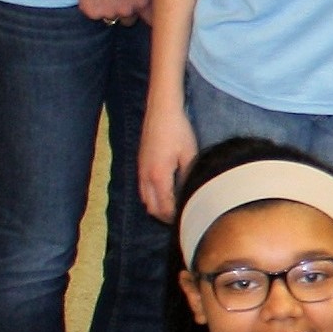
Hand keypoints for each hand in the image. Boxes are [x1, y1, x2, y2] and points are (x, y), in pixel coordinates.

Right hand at [137, 95, 197, 224]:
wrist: (161, 111)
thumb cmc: (178, 130)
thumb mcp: (189, 154)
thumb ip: (188, 176)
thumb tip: (192, 193)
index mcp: (158, 176)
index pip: (165, 207)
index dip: (176, 217)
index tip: (189, 220)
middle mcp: (145, 176)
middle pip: (152, 208)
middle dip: (165, 217)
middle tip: (183, 218)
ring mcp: (140, 170)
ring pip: (145, 199)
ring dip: (158, 207)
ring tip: (175, 209)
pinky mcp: (140, 164)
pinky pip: (143, 189)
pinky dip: (152, 197)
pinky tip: (166, 193)